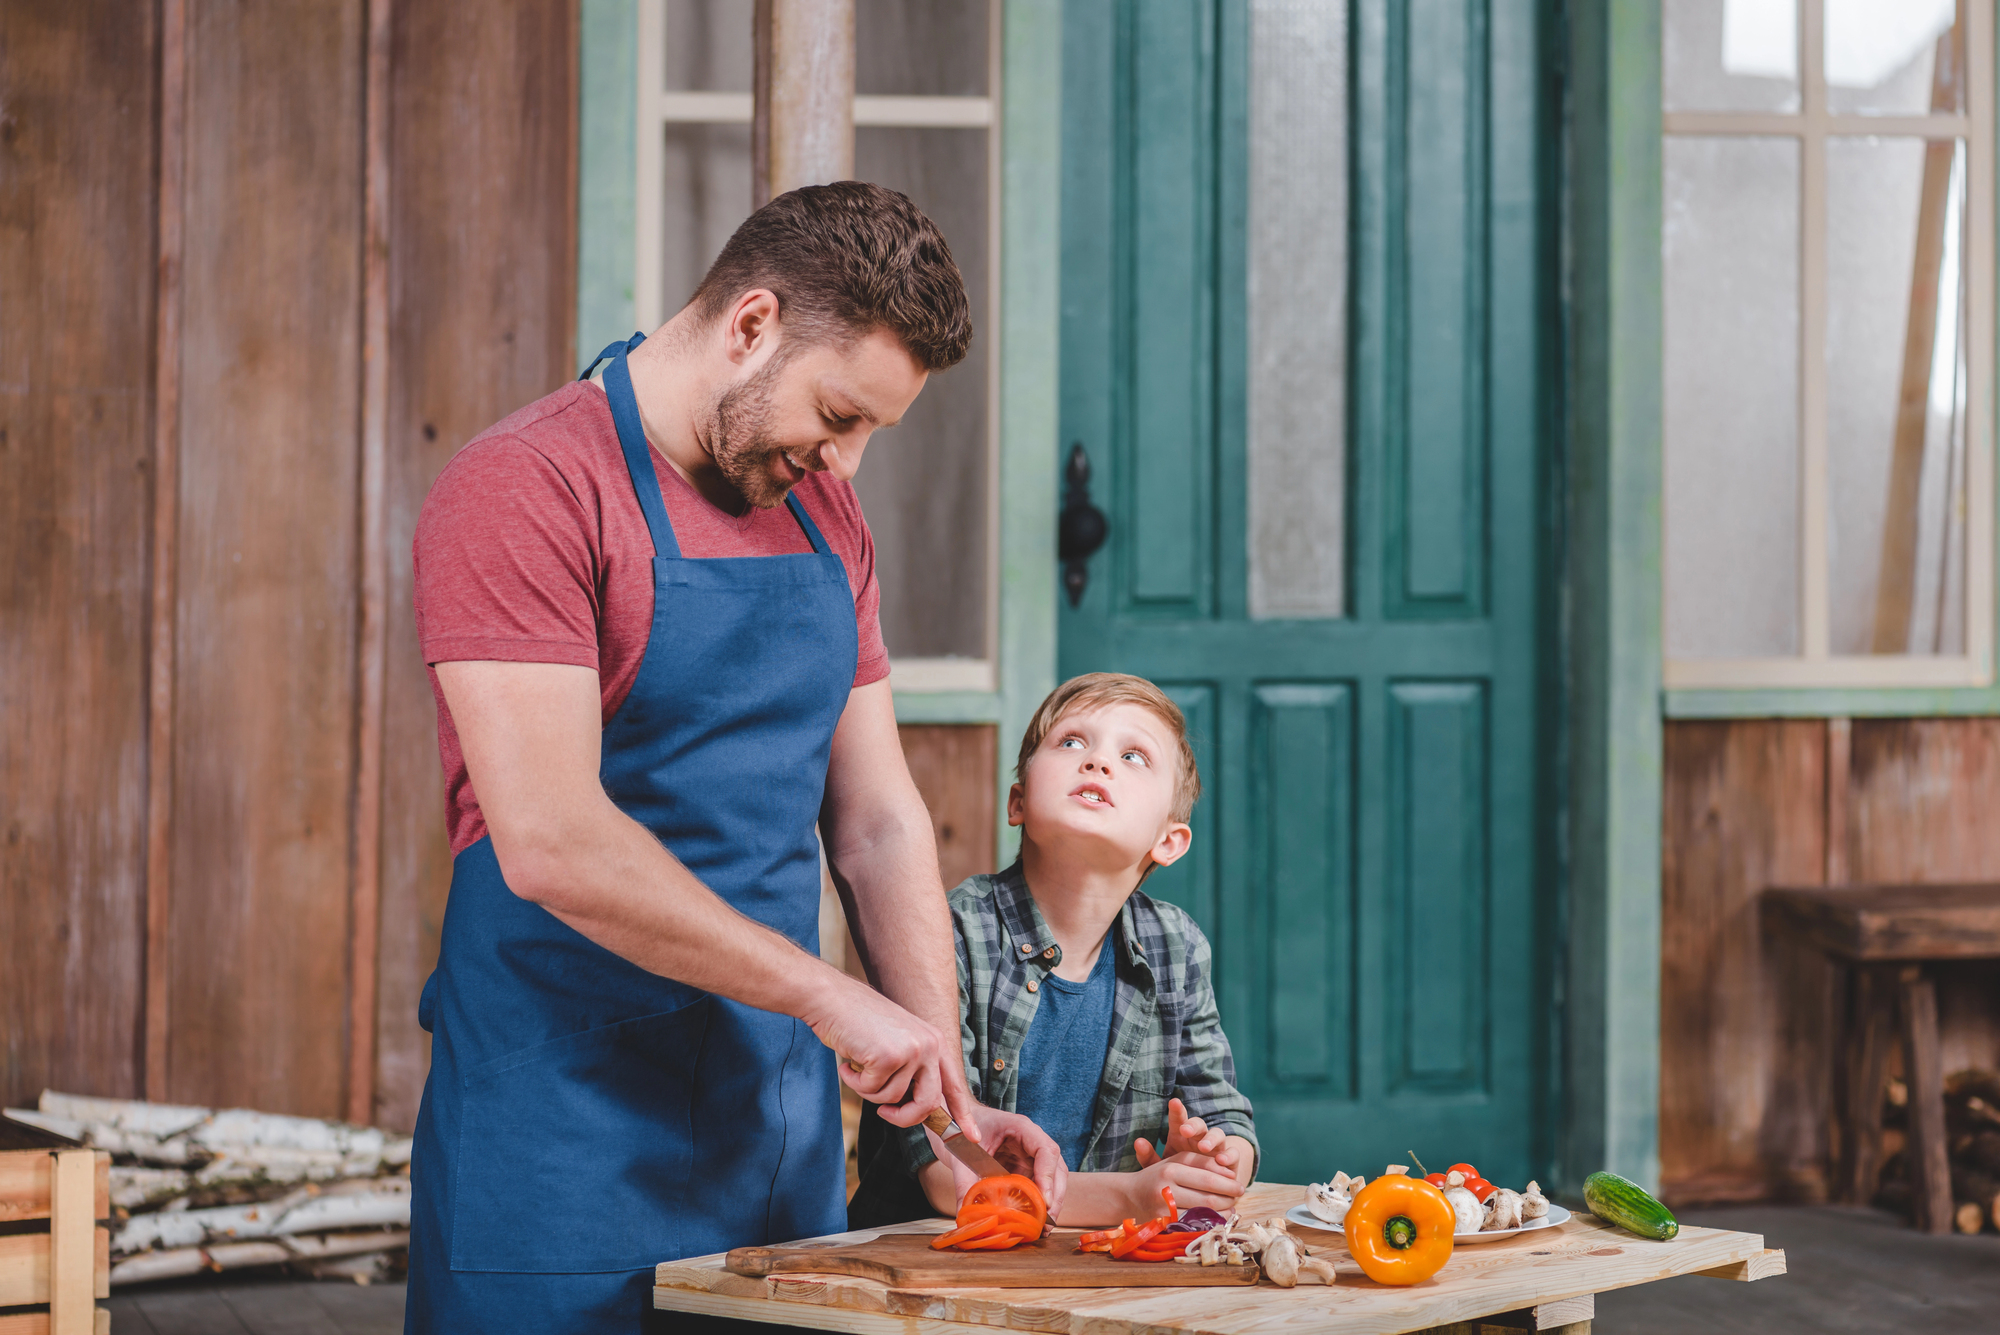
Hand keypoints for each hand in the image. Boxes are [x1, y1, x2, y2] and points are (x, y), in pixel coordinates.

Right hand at [801, 968, 979, 1132]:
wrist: (832, 999)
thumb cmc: (859, 1023)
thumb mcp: (898, 1043)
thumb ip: (913, 1071)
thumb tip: (921, 1110)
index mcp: (935, 1042)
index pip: (954, 1085)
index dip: (962, 1114)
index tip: (972, 1136)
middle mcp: (930, 1045)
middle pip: (928, 1103)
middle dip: (904, 1117)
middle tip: (885, 1114)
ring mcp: (911, 1050)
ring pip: (893, 1099)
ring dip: (869, 1091)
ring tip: (858, 1067)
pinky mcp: (889, 1057)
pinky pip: (871, 1091)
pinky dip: (854, 1082)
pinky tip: (848, 1062)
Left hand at [953, 1105, 1068, 1219]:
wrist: (955, 1124)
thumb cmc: (961, 1130)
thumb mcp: (960, 1156)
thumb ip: (964, 1183)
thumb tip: (965, 1213)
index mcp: (1021, 1128)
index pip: (1046, 1150)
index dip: (1048, 1176)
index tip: (1045, 1201)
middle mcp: (1031, 1142)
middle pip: (1056, 1168)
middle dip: (1055, 1196)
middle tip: (1047, 1221)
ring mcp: (1029, 1156)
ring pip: (1052, 1179)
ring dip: (1050, 1203)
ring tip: (1043, 1227)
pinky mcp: (1024, 1170)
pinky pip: (1037, 1187)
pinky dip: (1037, 1205)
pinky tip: (1033, 1223)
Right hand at [1128, 1153, 1245, 1214]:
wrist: (1127, 1197)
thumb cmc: (1156, 1177)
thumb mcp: (1173, 1162)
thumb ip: (1199, 1162)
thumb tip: (1229, 1170)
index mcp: (1170, 1167)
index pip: (1207, 1171)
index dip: (1226, 1177)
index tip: (1238, 1182)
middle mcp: (1166, 1186)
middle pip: (1208, 1192)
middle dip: (1229, 1194)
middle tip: (1239, 1194)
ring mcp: (1164, 1208)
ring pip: (1204, 1210)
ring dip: (1223, 1210)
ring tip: (1232, 1206)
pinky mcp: (1164, 1225)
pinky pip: (1194, 1225)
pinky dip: (1210, 1222)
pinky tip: (1219, 1219)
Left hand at [1133, 1098, 1244, 1176]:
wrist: (1204, 1189)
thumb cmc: (1180, 1173)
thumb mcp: (1163, 1167)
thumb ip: (1149, 1157)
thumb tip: (1138, 1142)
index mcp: (1182, 1137)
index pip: (1179, 1120)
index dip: (1177, 1111)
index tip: (1173, 1102)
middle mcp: (1200, 1138)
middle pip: (1199, 1124)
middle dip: (1193, 1125)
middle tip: (1185, 1130)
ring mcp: (1216, 1147)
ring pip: (1217, 1135)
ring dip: (1211, 1139)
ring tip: (1203, 1147)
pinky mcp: (1230, 1160)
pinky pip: (1233, 1154)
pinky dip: (1229, 1155)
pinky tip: (1222, 1160)